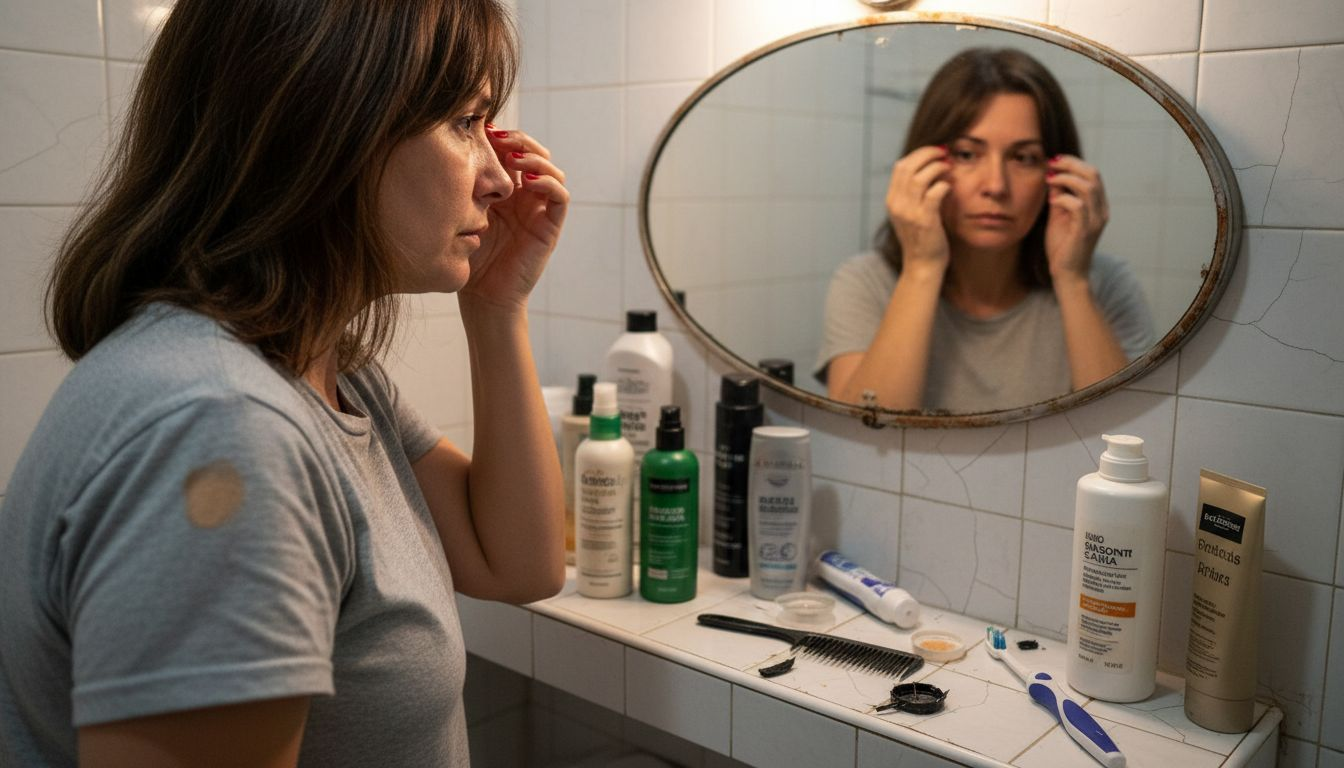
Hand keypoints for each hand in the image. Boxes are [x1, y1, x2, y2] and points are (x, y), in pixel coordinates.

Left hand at [461, 126, 568, 312]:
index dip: (502, 136)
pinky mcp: (550, 227)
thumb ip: (466, 184)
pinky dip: (549, 184)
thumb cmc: (468, 257)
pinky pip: (561, 198)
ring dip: (535, 158)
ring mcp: (540, 210)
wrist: (482, 297)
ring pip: (551, 171)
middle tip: (500, 138)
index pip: (511, 151)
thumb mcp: (463, 212)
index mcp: (504, 190)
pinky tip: (526, 182)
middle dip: (520, 141)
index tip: (482, 128)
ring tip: (514, 159)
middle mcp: (525, 196)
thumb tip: (453, 146)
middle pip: (534, 154)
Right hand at [885, 145, 952, 278]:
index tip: (935, 152)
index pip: (900, 167)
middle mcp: (897, 204)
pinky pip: (934, 193)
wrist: (923, 264)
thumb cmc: (922, 237)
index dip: (919, 154)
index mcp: (892, 200)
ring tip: (948, 168)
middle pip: (908, 167)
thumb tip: (929, 167)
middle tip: (944, 153)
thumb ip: (913, 193)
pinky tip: (950, 186)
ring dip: (937, 168)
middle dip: (928, 154)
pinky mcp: (924, 220)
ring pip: (920, 177)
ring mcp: (909, 213)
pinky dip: (944, 185)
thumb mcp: (910, 213)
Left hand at [1044, 154, 1107, 286]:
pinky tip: (1052, 202)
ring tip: (1050, 180)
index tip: (1054, 160)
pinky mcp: (1085, 231)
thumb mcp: (1059, 216)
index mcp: (1098, 205)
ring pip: (1088, 187)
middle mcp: (1101, 210)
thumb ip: (1059, 197)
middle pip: (1093, 174)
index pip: (1092, 173)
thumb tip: (1053, 177)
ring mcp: (1096, 220)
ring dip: (1066, 179)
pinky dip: (1063, 199)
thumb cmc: (1062, 246)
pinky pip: (1078, 206)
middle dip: (1071, 164)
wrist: (1067, 274)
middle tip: (1051, 163)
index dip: (1074, 163)